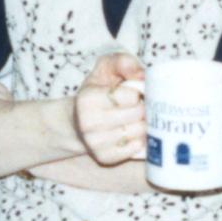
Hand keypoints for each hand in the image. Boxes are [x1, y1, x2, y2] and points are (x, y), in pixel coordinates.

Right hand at [72, 53, 146, 167]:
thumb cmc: (97, 92)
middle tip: (141, 105)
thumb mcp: (105, 69)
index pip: (131, 96)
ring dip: (145, 124)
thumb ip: (123, 62)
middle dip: (144, 108)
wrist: (76, 123)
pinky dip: (142, 140)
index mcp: (88, 99)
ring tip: (138, 118)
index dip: (138, 92)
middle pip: (138, 114)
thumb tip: (143, 76)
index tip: (135, 93)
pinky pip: (138, 149)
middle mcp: (89, 123)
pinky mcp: (105, 158)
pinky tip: (135, 132)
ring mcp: (96, 144)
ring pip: (140, 132)